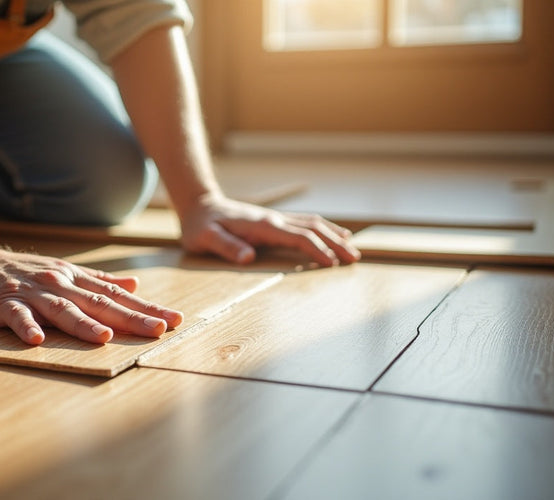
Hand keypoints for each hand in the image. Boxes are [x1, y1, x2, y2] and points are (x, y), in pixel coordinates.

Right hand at [0, 244, 184, 344]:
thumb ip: (97, 282)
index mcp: (73, 279)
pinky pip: (15, 316)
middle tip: (160, 329)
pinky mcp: (1, 302)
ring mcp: (29, 292)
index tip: (176, 320)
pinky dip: (26, 327)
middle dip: (130, 317)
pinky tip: (37, 340)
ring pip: (61, 309)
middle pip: (98, 303)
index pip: (116, 296)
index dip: (146, 308)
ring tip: (105, 337)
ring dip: (82, 323)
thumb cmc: (16, 272)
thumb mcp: (62, 272)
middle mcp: (57, 283)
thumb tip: (134, 286)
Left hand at [178, 194, 360, 265]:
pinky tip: (335, 234)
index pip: (297, 237)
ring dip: (334, 236)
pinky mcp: (274, 220)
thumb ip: (226, 247)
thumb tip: (248, 257)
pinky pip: (305, 223)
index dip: (316, 250)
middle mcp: (273, 220)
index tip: (332, 264)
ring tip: (352, 250)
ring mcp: (275, 218)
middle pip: (313, 229)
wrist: (199, 205)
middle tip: (355, 259)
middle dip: (335, 243)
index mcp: (262, 226)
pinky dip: (324, 229)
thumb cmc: (200, 226)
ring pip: (313, 223)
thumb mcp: (205, 239)